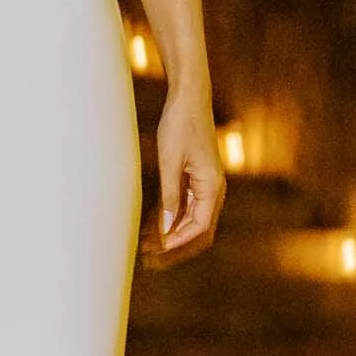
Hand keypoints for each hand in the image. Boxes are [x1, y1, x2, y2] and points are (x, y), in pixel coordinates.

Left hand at [142, 91, 225, 267]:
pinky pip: (183, 206)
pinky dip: (168, 218)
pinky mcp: (194, 178)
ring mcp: (204, 185)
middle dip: (175, 245)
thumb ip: (170, 195)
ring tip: (143, 245)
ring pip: (189, 220)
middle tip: (149, 257)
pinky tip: (149, 226)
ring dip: (169, 233)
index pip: (200, 226)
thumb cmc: (180, 125)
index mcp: (212, 187)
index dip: (178, 241)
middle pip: (198, 229)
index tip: (156, 250)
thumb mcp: (171, 161)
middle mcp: (212, 189)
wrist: (188, 98)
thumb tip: (168, 228)